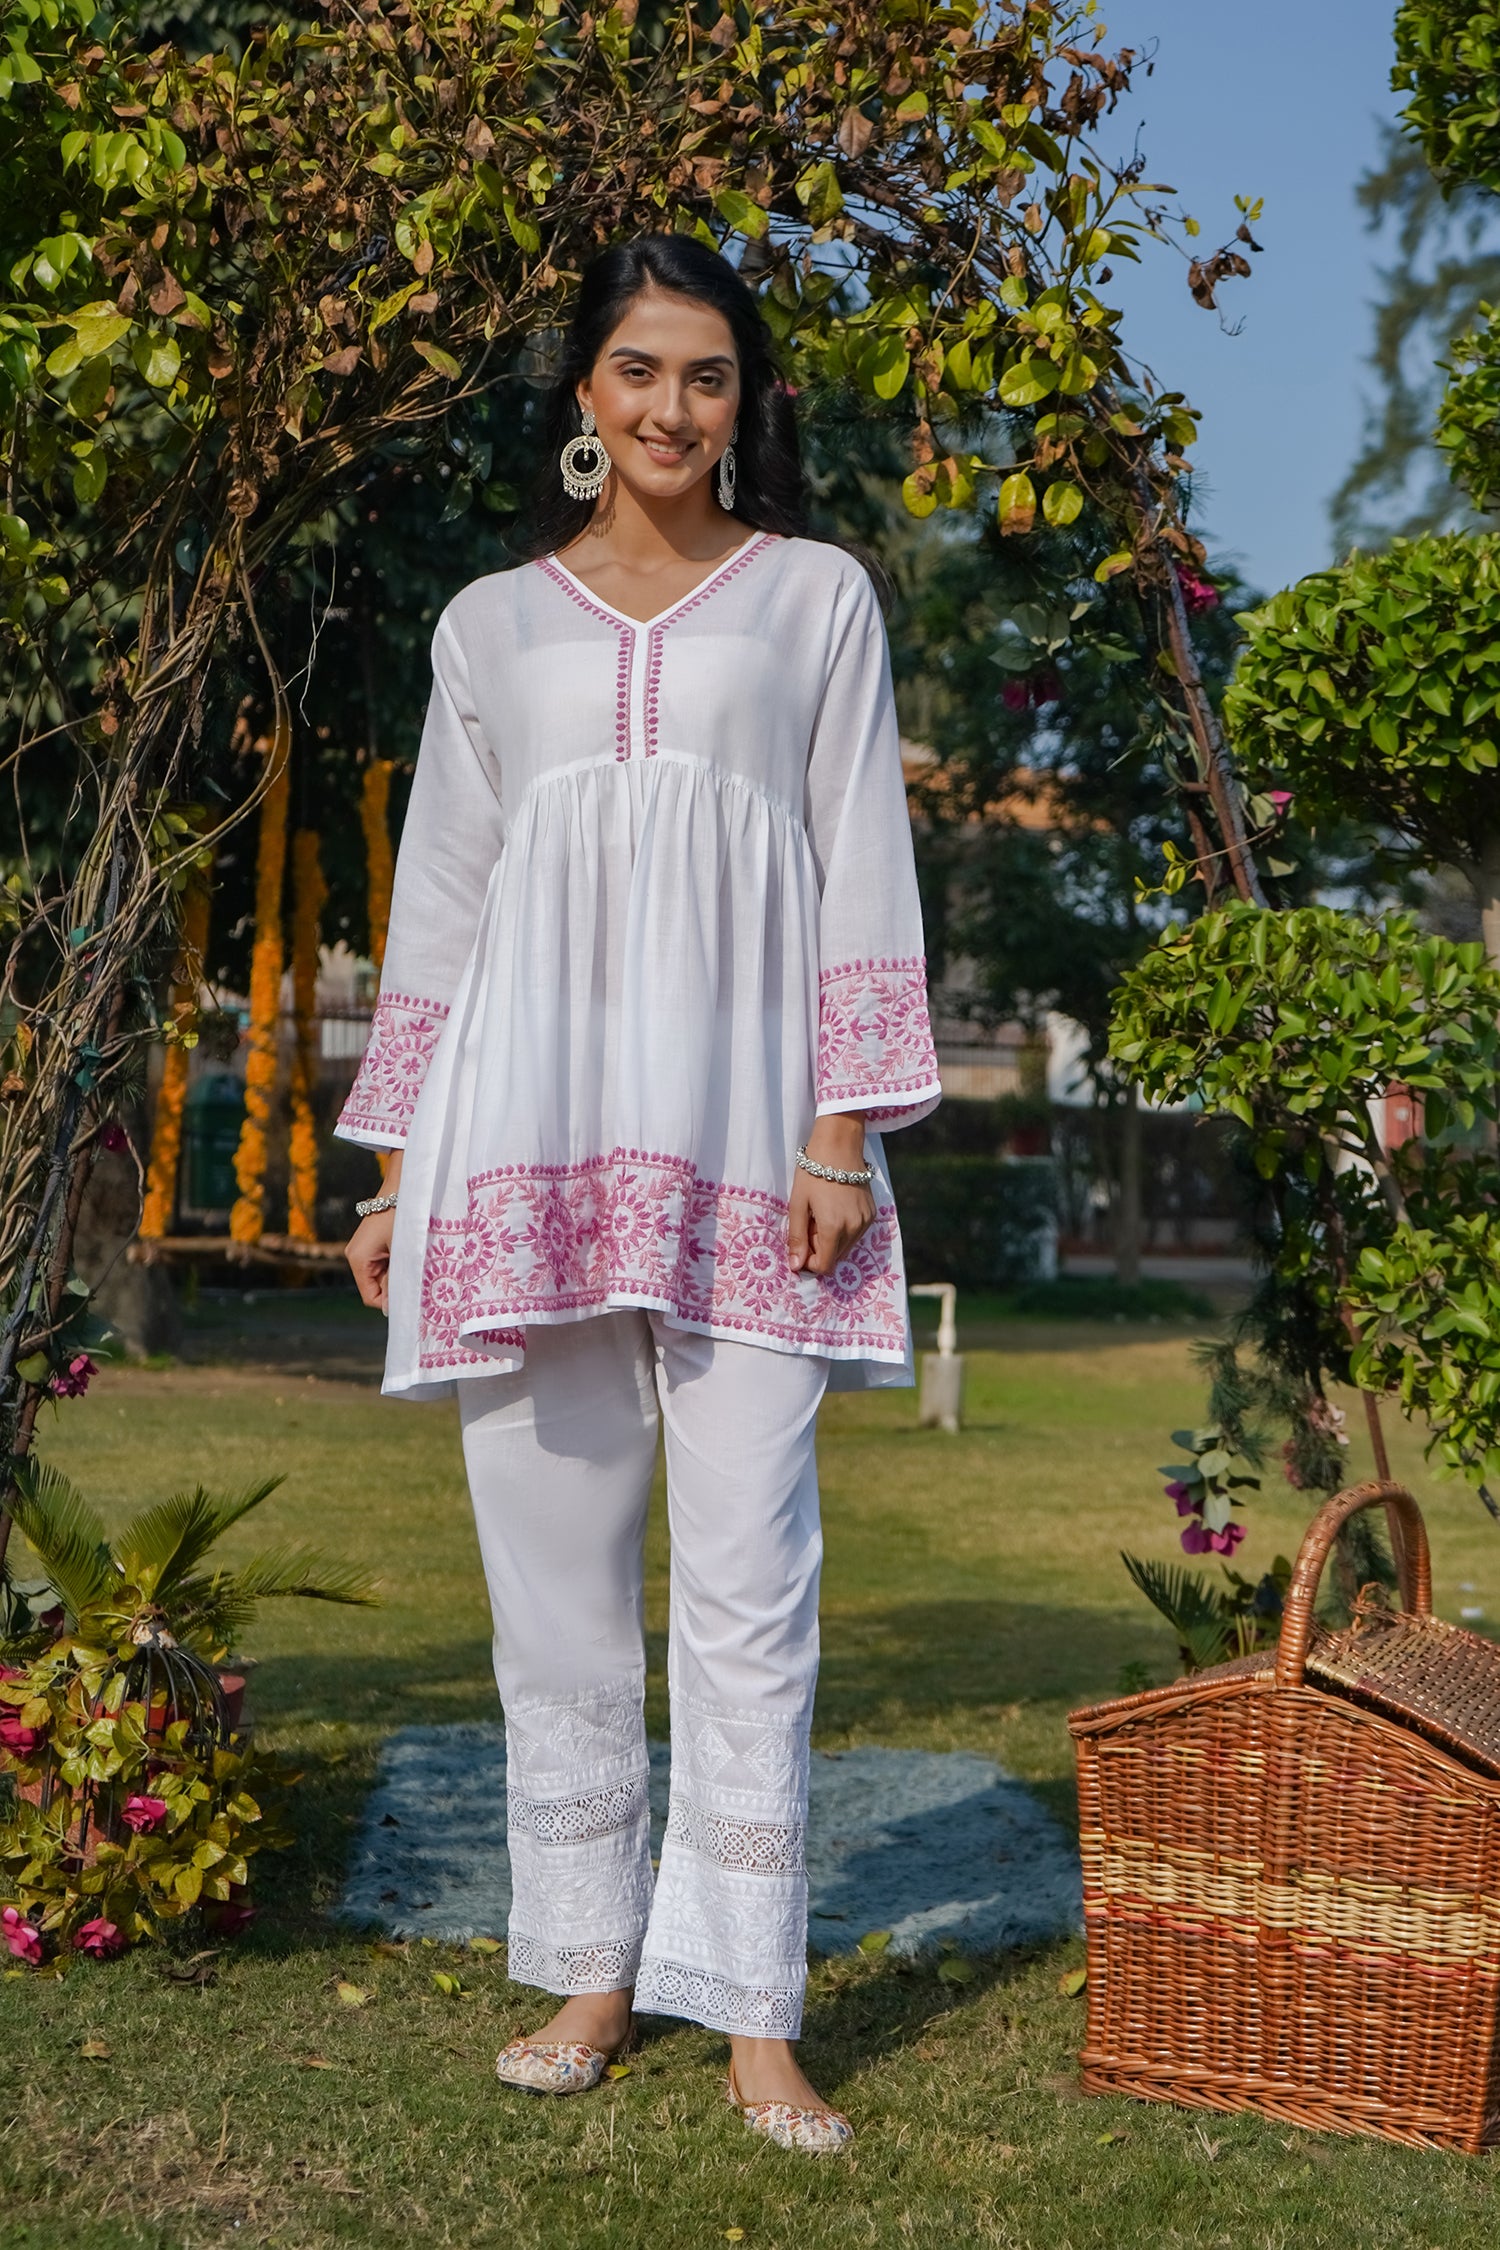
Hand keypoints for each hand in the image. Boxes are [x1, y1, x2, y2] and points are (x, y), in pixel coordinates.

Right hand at [346, 1150, 401, 1312]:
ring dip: (400, 1273)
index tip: (413, 1296)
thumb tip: (394, 1308)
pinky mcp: (372, 1244)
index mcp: (358, 1260)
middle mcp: (355, 1257)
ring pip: (383, 1276)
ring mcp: (363, 1250)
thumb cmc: (404, 1216)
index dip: (391, 1302)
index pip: (371, 1298)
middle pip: (377, 1288)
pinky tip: (411, 1253)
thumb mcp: (404, 1251)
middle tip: (419, 1275)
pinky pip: (385, 1264)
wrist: (405, 1185)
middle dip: (397, 1286)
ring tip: (416, 1260)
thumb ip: (399, 1280)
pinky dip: (399, 1264)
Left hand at [787, 1113, 874, 1277]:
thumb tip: (795, 1266)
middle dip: (820, 1249)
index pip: (824, 1265)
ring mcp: (865, 1221)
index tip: (801, 1245)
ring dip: (832, 1239)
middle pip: (835, 1257)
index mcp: (833, 1228)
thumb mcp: (797, 1204)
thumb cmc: (812, 1173)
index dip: (809, 1262)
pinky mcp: (872, 1213)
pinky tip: (836, 1208)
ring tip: (822, 1214)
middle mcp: (854, 1228)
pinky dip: (844, 1229)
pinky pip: (856, 1233)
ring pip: (846, 1247)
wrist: (839, 1145)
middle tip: (810, 1223)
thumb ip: (797, 1238)